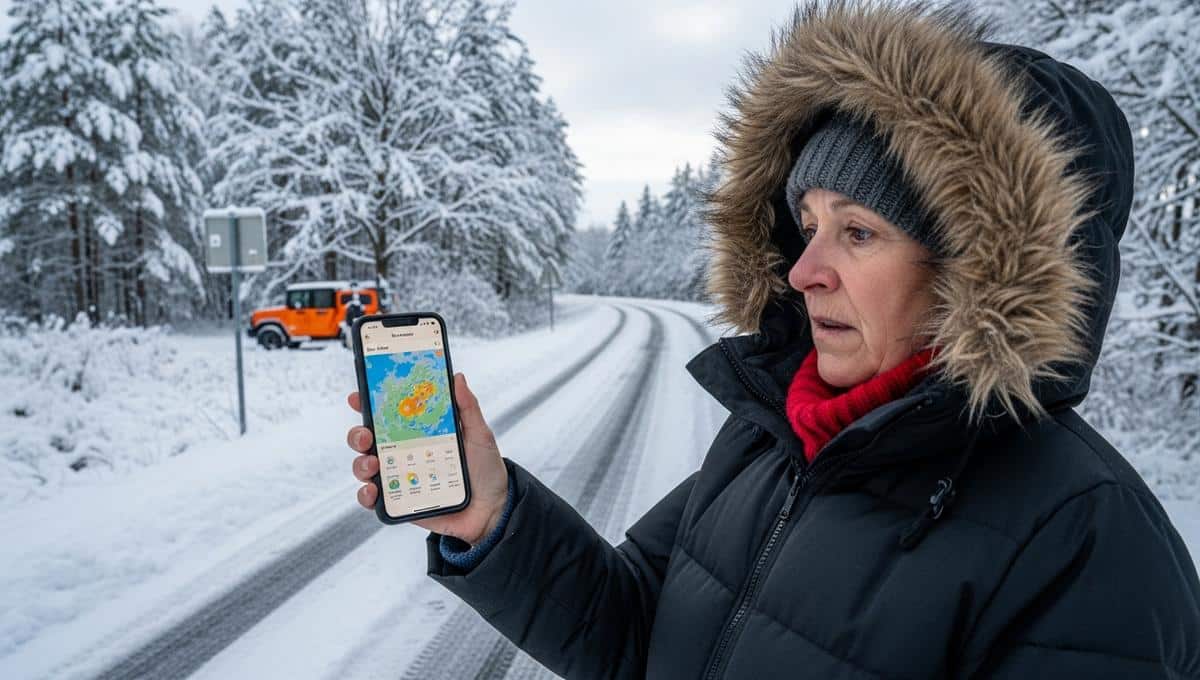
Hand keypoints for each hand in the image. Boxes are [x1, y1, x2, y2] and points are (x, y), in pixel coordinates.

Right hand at [347, 372, 509, 544]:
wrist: (492, 511)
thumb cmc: (486, 471)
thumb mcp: (479, 435)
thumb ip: (468, 407)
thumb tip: (457, 377)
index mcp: (419, 433)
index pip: (388, 415)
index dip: (369, 404)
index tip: (359, 396)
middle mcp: (404, 453)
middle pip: (368, 439)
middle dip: (358, 433)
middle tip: (367, 435)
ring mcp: (399, 477)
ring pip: (365, 466)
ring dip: (360, 462)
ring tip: (374, 464)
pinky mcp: (399, 502)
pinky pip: (372, 499)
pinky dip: (365, 494)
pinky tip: (373, 490)